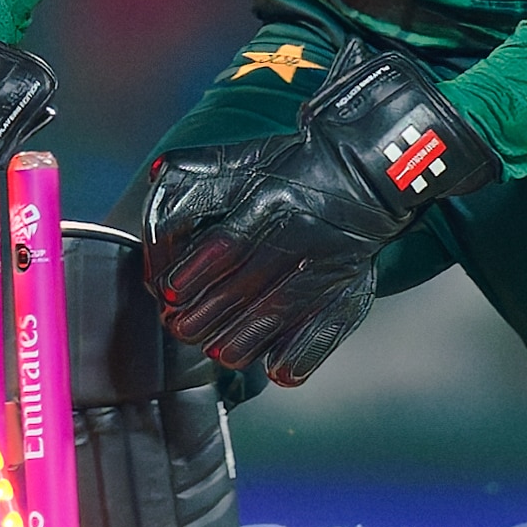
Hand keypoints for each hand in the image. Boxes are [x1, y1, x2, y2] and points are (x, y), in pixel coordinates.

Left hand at [145, 41, 499, 384]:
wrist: (370, 168)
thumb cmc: (297, 165)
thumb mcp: (248, 156)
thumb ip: (201, 167)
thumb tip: (156, 171)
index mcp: (269, 199)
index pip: (223, 245)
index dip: (191, 273)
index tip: (169, 292)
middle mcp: (298, 231)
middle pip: (244, 286)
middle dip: (206, 316)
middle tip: (182, 329)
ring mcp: (328, 261)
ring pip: (278, 313)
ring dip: (242, 340)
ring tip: (218, 352)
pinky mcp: (352, 284)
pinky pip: (327, 327)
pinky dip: (301, 355)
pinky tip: (278, 370)